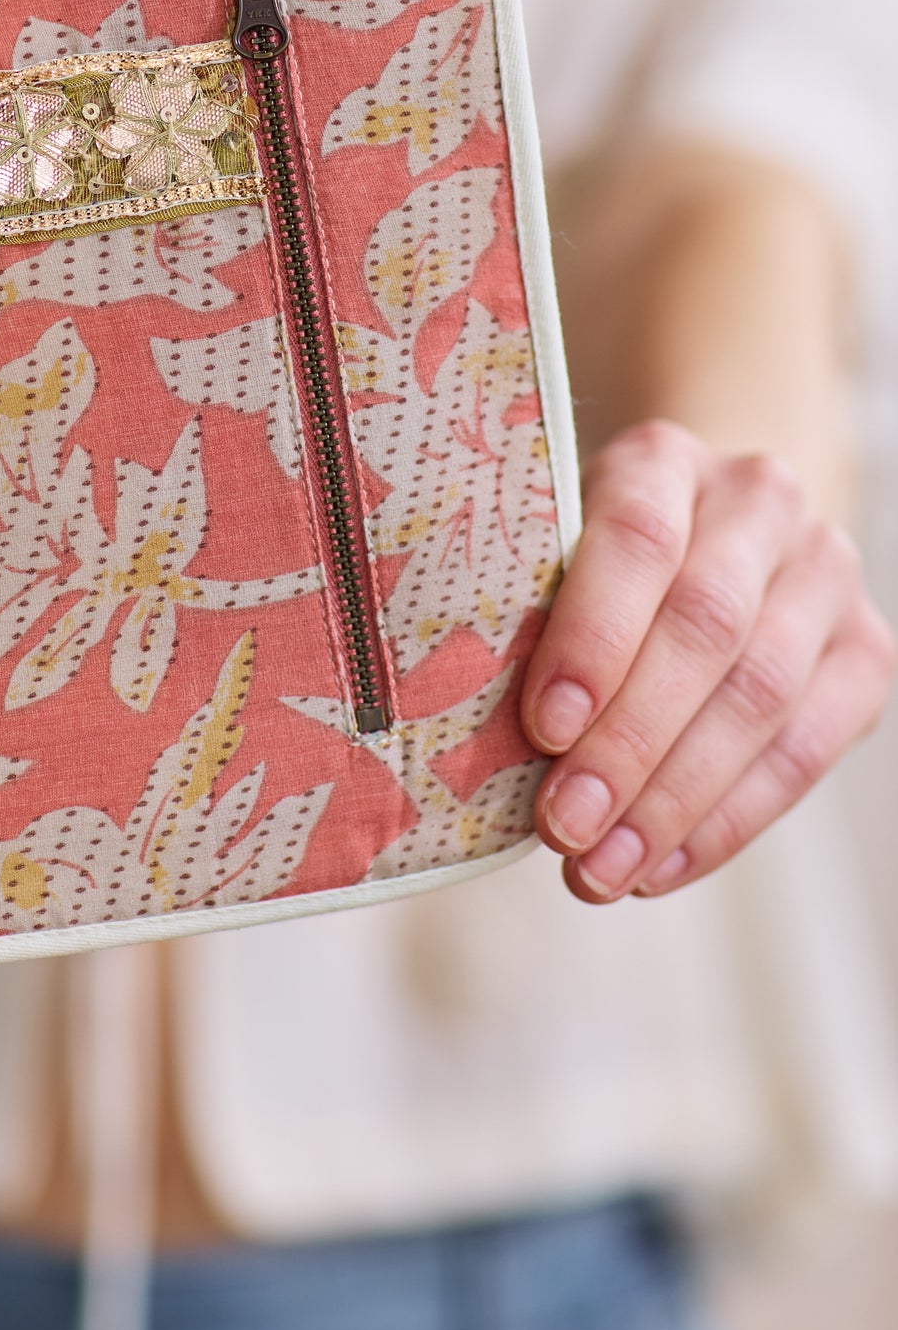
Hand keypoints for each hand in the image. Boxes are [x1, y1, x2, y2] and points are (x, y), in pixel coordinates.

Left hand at [520, 420, 894, 900]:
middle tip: (563, 825)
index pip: (637, 540)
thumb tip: (471, 739)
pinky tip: (660, 868)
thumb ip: (525, 615)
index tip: (541, 730)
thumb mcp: (548, 550)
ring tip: (601, 869)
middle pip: (704, 629)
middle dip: (629, 743)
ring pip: (761, 696)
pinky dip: (727, 821)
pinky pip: (806, 749)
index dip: (592, 639)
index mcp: (662, 459)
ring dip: (674, 800)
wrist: (711, 529)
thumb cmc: (593, 561)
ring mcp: (824, 573)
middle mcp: (759, 501)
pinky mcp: (865, 650)